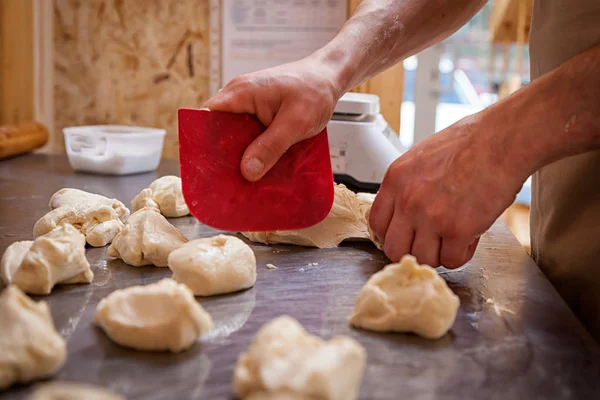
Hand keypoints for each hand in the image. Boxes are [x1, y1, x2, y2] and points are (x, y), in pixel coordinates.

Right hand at [204, 58, 340, 180]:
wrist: (330, 77)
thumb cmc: (315, 91)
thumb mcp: (295, 123)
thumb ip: (271, 147)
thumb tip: (247, 171)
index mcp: (240, 93)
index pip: (205, 117)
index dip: (203, 142)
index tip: (207, 167)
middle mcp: (239, 97)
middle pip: (218, 130)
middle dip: (223, 155)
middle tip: (228, 181)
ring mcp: (249, 104)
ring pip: (234, 135)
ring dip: (240, 155)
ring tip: (244, 179)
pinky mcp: (259, 112)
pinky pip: (248, 134)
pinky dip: (253, 149)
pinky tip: (260, 166)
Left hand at [369, 114, 526, 267]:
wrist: (502, 140)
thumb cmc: (469, 144)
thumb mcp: (420, 158)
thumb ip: (406, 186)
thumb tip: (401, 212)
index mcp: (396, 180)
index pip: (376, 224)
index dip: (392, 235)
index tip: (404, 236)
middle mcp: (408, 200)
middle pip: (394, 249)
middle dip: (412, 250)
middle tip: (429, 242)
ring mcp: (432, 217)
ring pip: (424, 259)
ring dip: (440, 253)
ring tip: (454, 236)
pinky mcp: (458, 230)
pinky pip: (452, 260)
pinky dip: (463, 253)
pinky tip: (470, 236)